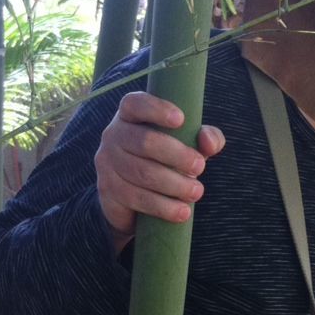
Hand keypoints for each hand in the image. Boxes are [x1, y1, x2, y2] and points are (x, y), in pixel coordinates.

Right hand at [94, 92, 225, 253]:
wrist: (132, 199)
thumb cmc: (165, 160)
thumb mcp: (187, 145)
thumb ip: (204, 138)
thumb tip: (208, 140)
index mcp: (130, 115)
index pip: (135, 104)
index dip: (156, 109)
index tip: (181, 119)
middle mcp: (113, 134)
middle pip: (144, 141)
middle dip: (177, 155)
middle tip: (200, 167)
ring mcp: (106, 162)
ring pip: (142, 173)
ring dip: (174, 184)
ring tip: (196, 192)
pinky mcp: (107, 189)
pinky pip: (136, 198)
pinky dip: (163, 206)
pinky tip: (182, 211)